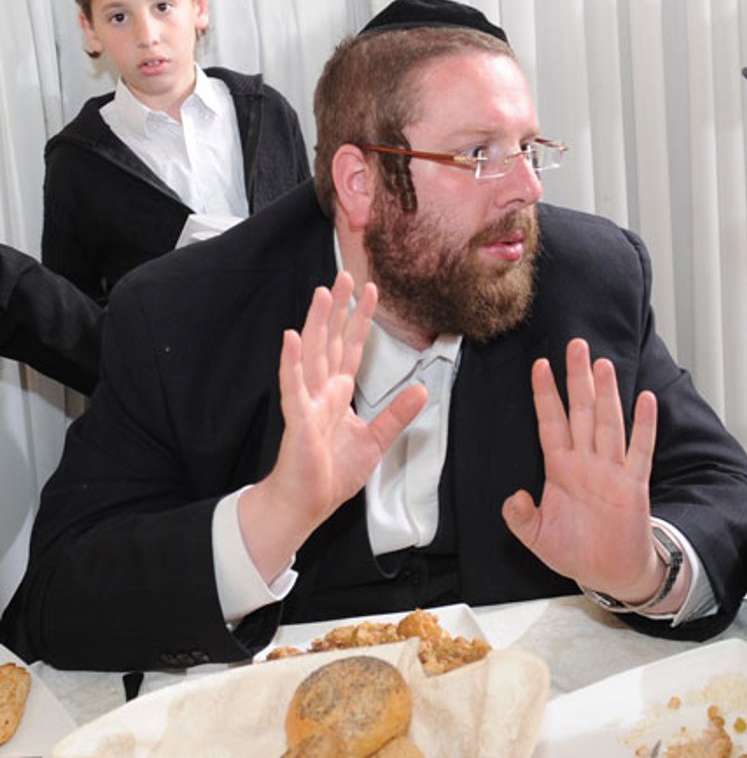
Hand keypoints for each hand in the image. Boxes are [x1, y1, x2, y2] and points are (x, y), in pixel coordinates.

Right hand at [240, 273, 427, 579]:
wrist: (306, 504)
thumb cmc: (331, 472)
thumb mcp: (375, 439)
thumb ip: (397, 414)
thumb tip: (423, 390)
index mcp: (338, 393)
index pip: (351, 348)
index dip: (360, 320)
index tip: (371, 291)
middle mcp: (321, 391)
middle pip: (330, 341)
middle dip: (338, 309)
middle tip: (345, 275)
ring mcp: (307, 402)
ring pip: (311, 355)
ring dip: (316, 324)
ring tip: (322, 295)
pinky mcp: (296, 420)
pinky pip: (293, 386)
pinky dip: (292, 362)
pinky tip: (292, 338)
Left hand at [501, 338, 664, 602]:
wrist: (610, 572)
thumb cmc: (577, 551)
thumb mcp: (538, 538)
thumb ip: (521, 518)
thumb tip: (513, 498)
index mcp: (561, 469)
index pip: (551, 423)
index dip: (545, 395)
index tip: (540, 366)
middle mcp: (587, 462)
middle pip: (582, 411)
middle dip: (578, 378)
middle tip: (575, 345)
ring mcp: (612, 470)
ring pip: (608, 423)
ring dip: (607, 394)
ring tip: (602, 364)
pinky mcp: (634, 484)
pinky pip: (640, 450)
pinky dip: (644, 426)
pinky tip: (645, 400)